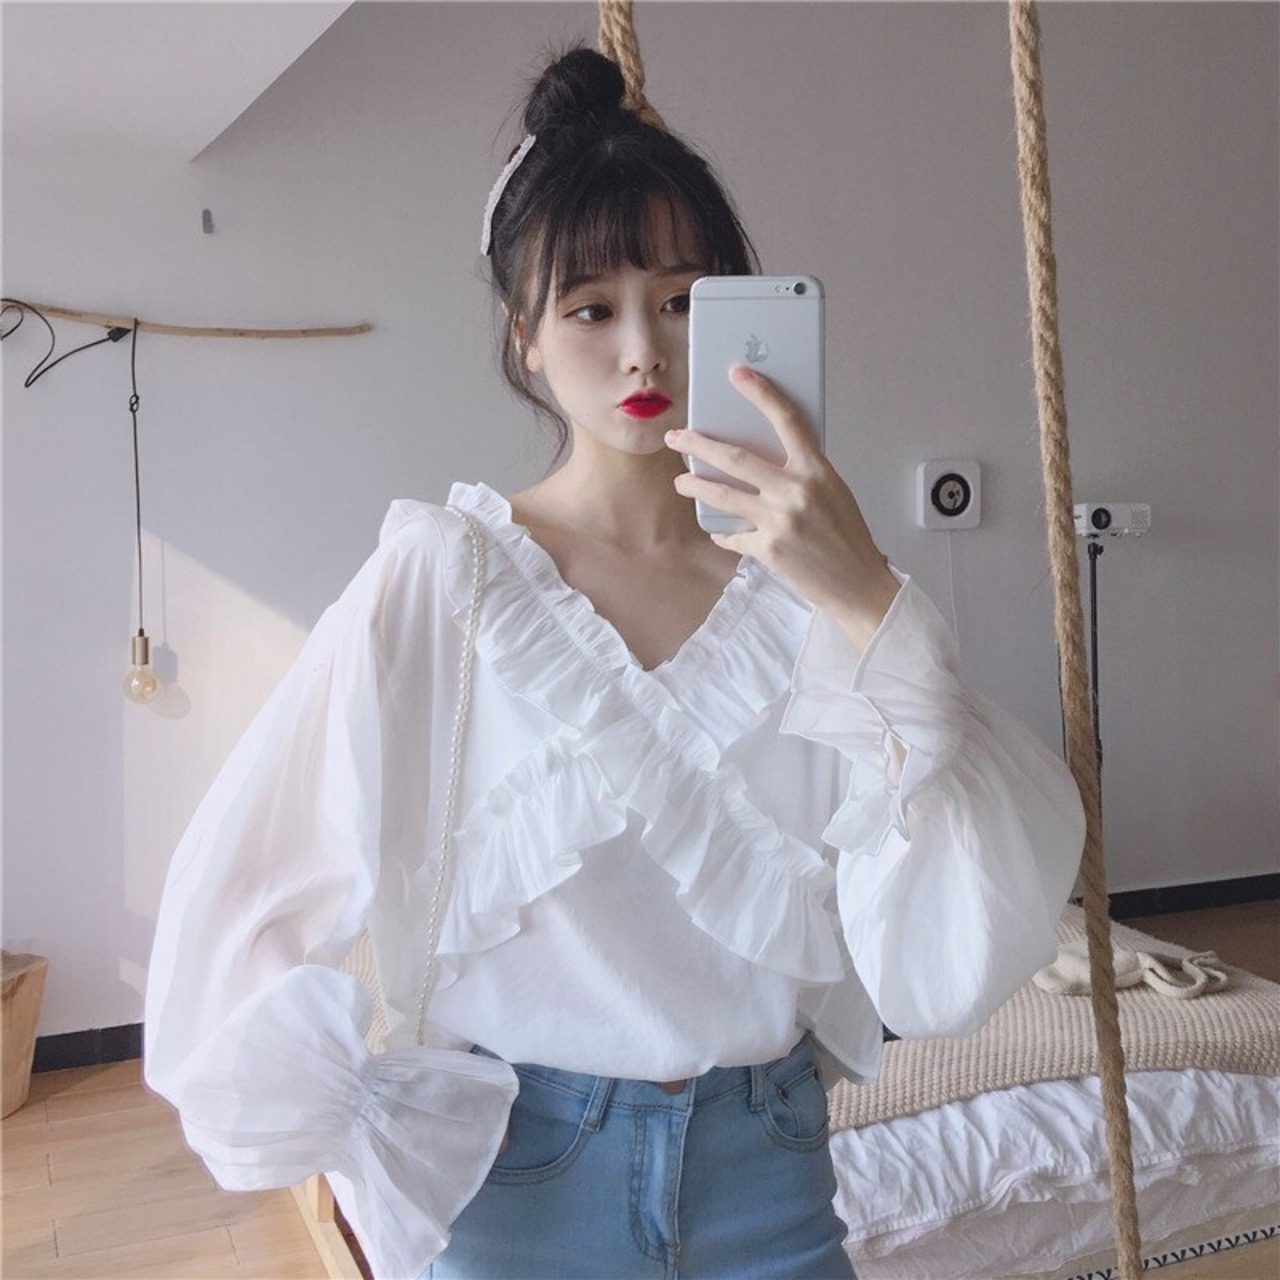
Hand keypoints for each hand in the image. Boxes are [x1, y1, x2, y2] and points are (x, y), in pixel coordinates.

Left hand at [667, 365, 899, 649]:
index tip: (737, 375)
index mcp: (817, 470)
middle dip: (698, 445)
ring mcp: (780, 521)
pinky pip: (732, 535)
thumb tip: (763, 457)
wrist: (858, 583)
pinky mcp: (768, 550)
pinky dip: (723, 532)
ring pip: (722, 494)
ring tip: (682, 482)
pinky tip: (719, 530)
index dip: (761, 393)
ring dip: (695, 486)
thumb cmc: (847, 537)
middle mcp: (797, 491)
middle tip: (677, 438)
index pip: (786, 419)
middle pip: (735, 457)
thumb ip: (802, 473)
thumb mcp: (834, 492)